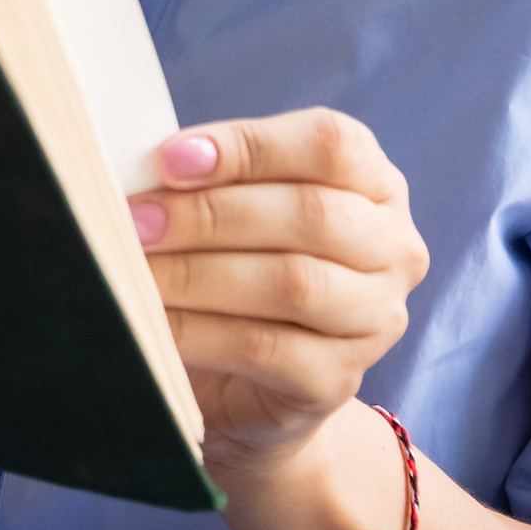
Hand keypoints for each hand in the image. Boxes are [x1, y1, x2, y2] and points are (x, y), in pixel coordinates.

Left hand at [129, 108, 429, 476]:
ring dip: (198, 271)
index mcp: (376, 182)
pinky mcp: (338, 380)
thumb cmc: (236, 270)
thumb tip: (144, 168)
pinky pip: (263, 348)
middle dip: (211, 213)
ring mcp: (376, 319)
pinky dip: (197, 329)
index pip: (329, 145)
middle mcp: (393, 247)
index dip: (248, 146)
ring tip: (138, 266)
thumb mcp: (236, 209)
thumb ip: (210, 179)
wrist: (245, 385)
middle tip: (138, 220)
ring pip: (292, 282)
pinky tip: (153, 319)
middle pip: (311, 213)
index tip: (169, 159)